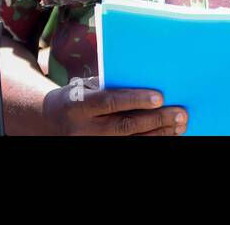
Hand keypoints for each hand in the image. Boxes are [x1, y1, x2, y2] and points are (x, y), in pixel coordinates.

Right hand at [42, 78, 185, 135]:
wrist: (49, 121)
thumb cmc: (75, 97)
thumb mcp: (84, 87)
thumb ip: (109, 85)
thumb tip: (146, 78)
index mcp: (78, 105)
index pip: (110, 102)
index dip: (135, 100)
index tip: (159, 97)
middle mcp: (84, 129)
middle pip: (125, 126)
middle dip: (155, 120)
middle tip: (180, 114)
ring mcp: (91, 144)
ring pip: (130, 142)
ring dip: (158, 134)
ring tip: (179, 126)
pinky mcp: (99, 151)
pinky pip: (128, 148)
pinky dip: (149, 141)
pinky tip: (165, 136)